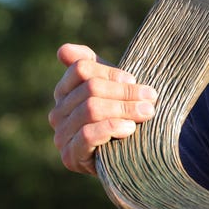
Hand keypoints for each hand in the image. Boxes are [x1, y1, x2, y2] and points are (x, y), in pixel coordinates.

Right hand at [48, 43, 157, 174]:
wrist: (129, 158)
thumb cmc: (122, 117)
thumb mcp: (112, 89)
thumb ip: (93, 66)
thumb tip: (63, 50)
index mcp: (64, 91)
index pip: (82, 69)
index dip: (111, 73)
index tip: (134, 80)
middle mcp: (57, 112)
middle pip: (90, 89)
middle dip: (125, 92)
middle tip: (151, 98)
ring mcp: (61, 135)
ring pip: (91, 109)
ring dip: (125, 109)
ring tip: (147, 112)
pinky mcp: (70, 156)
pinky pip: (88, 134)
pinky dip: (112, 127)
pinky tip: (130, 128)